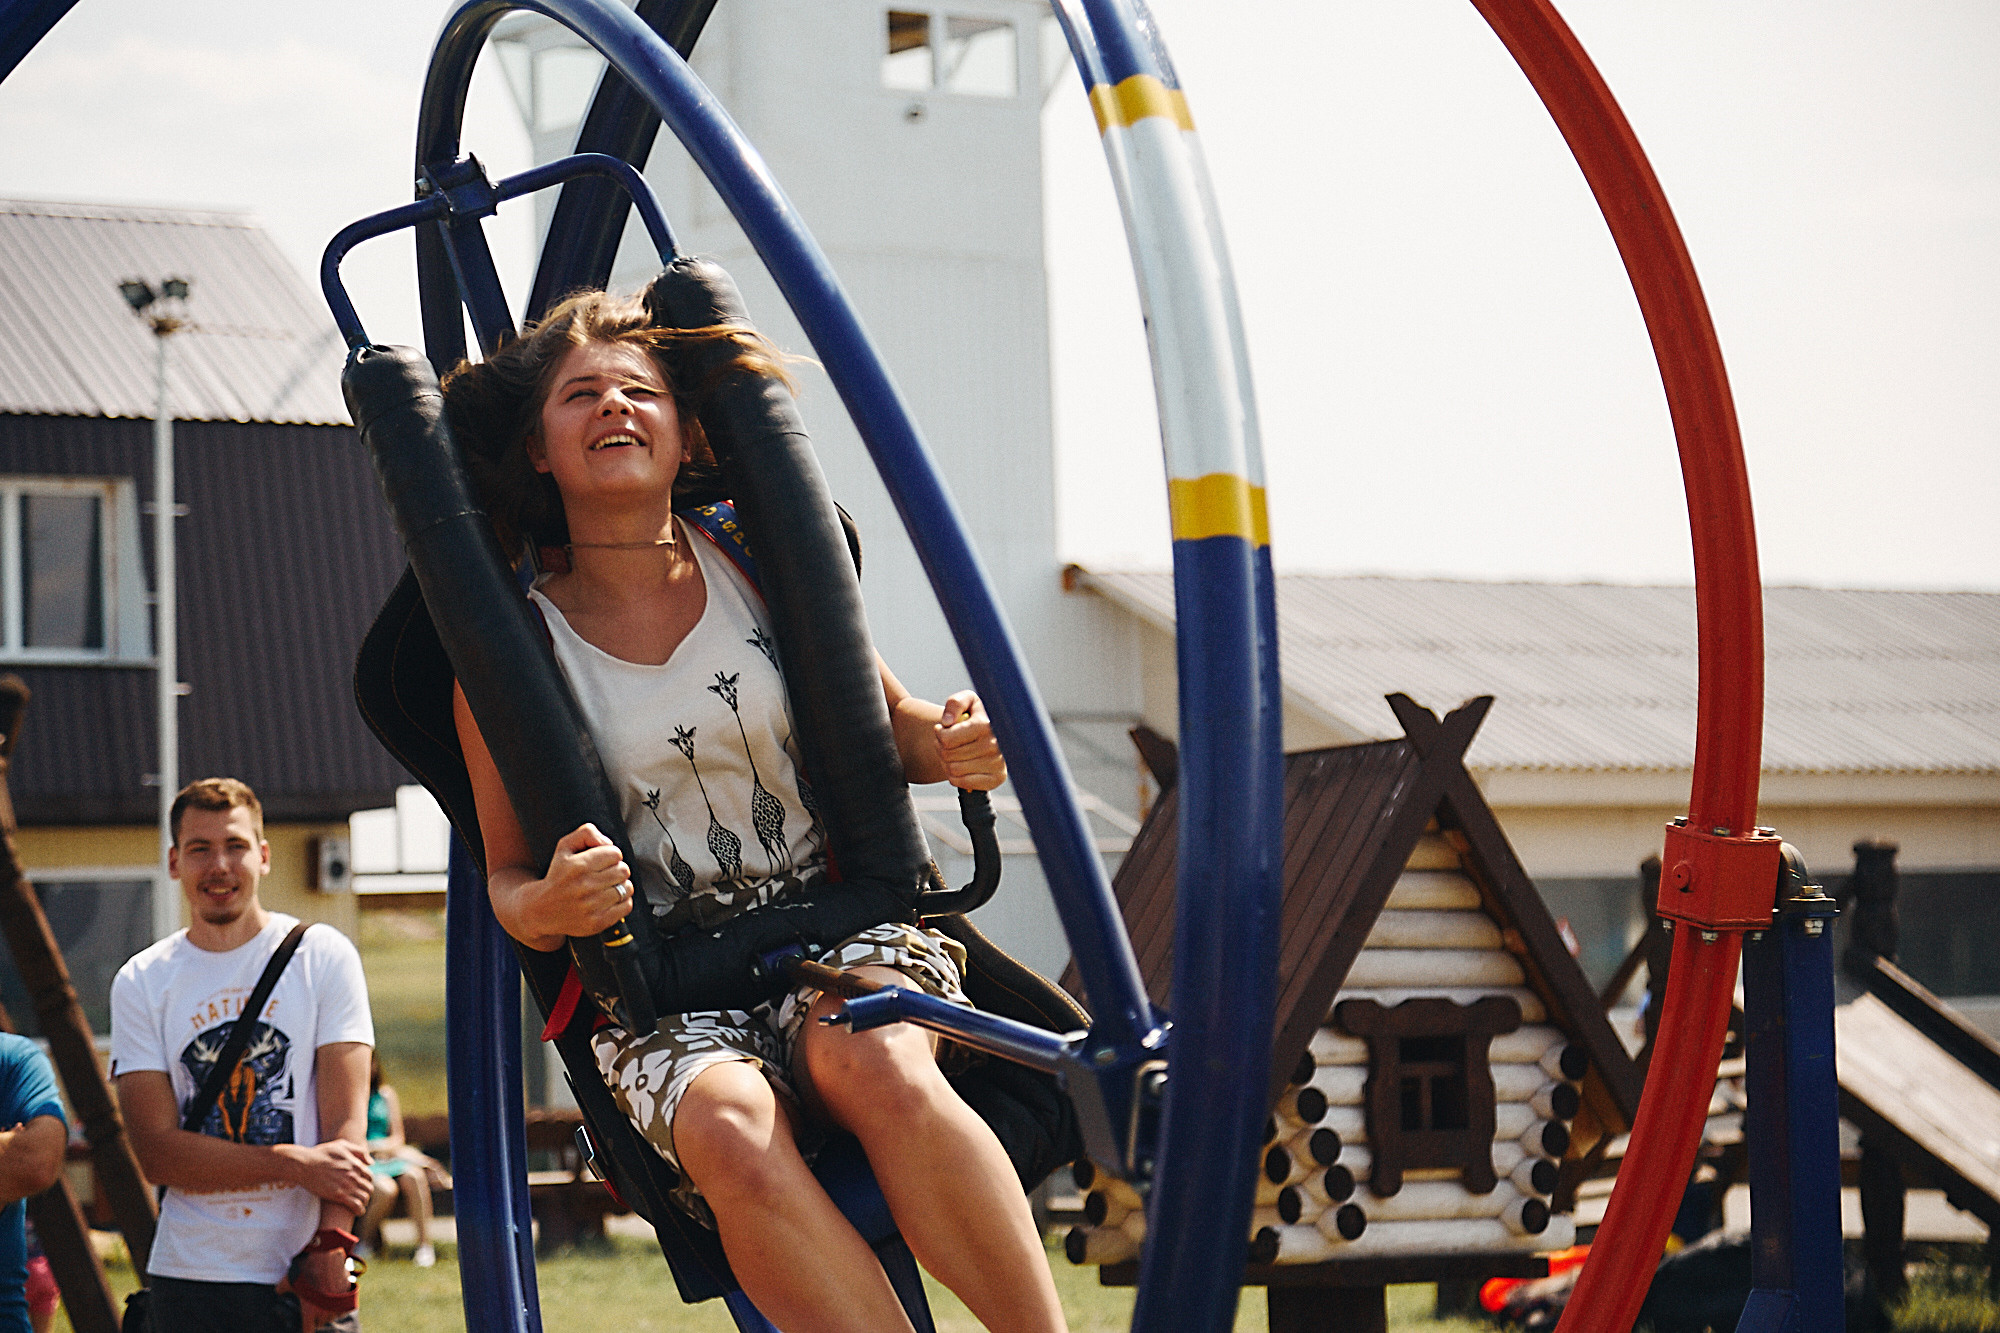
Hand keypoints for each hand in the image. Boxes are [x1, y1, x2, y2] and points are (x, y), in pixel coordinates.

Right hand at [276, 1140, 372, 1213]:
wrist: (304, 1164)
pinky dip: (360, 1210)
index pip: (369, 1177)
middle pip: (368, 1188)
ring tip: (360, 1205)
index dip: (366, 1182)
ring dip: (364, 1202)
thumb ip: (358, 1152)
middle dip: (366, 1193)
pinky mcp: (339, 1196)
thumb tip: (371, 1163)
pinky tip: (358, 1212)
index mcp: (356, 1164)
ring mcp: (347, 1186)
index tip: (361, 1186)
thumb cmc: (320, 1154)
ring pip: (364, 1198)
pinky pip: (356, 1205)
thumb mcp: (341, 1146)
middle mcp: (354, 1175)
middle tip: (360, 1197)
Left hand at [282, 1248, 354, 1330]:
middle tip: (312, 1309)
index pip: (308, 1331)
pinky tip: (335, 1300)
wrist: (326, 1254)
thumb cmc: (306, 1268)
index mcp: (309, 1312)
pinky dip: (340, 1306)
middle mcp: (325, 1311)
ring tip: (323, 1304)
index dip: (305, 1330)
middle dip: (315, 1318)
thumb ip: (281, 1290)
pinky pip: (344, 1307)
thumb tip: (278, 1292)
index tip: (304, 1327)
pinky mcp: (348, 1294)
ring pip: (332, 1316)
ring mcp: (338, 1303)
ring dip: (328, 1312)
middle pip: (320, 1323)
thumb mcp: (288, 1280)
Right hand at [524, 823, 635, 939]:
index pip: (615, 853)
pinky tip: (610, 900)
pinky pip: (626, 906)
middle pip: (623, 870)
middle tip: (607, 874)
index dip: (612, 855)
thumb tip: (608, 843)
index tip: (603, 861)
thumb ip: (586, 833)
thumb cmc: (558, 875)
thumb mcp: (564, 847)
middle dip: (618, 869)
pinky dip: (623, 901)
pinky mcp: (597, 922)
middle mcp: (583, 886)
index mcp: (577, 866)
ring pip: (626, 888)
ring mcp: (590, 906)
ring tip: (609, 887)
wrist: (541, 911)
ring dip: (622, 885)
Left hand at [933, 692, 1004, 790]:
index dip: (939, 734)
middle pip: (947, 755)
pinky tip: (960, 766)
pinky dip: (954, 776)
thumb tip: (948, 722)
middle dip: (941, 748)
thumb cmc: (975, 716)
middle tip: (946, 742)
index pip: (946, 739)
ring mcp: (998, 764)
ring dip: (946, 762)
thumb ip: (955, 703)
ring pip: (952, 770)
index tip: (943, 729)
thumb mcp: (966, 701)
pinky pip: (961, 783)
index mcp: (985, 725)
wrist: (994, 733)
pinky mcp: (997, 778)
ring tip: (953, 753)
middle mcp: (995, 745)